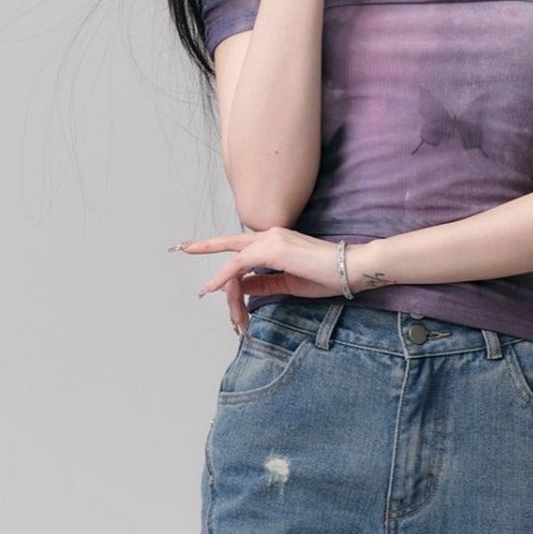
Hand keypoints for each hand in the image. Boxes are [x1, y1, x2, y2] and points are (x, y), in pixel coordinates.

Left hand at [174, 227, 359, 304]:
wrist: (350, 268)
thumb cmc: (327, 276)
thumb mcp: (288, 283)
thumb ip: (263, 284)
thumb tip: (240, 287)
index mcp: (276, 241)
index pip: (243, 246)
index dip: (223, 252)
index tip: (206, 256)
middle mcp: (270, 235)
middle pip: (230, 242)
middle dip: (204, 245)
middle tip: (181, 247)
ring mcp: (270, 240)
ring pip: (234, 261)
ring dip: (222, 284)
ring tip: (210, 298)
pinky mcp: (272, 249)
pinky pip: (238, 264)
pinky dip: (223, 276)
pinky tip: (212, 288)